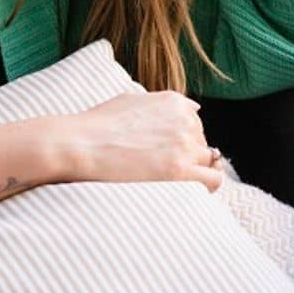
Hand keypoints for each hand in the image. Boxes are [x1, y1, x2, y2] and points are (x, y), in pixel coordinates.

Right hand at [58, 90, 225, 193]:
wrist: (81, 144)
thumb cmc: (98, 125)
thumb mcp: (132, 100)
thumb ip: (163, 105)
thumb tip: (193, 107)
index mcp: (175, 102)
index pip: (195, 124)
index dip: (182, 141)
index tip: (166, 154)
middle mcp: (185, 120)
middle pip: (202, 143)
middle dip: (188, 156)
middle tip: (163, 170)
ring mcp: (184, 145)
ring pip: (209, 162)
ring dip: (196, 171)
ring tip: (176, 183)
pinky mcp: (179, 170)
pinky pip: (212, 180)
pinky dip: (207, 186)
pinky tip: (193, 192)